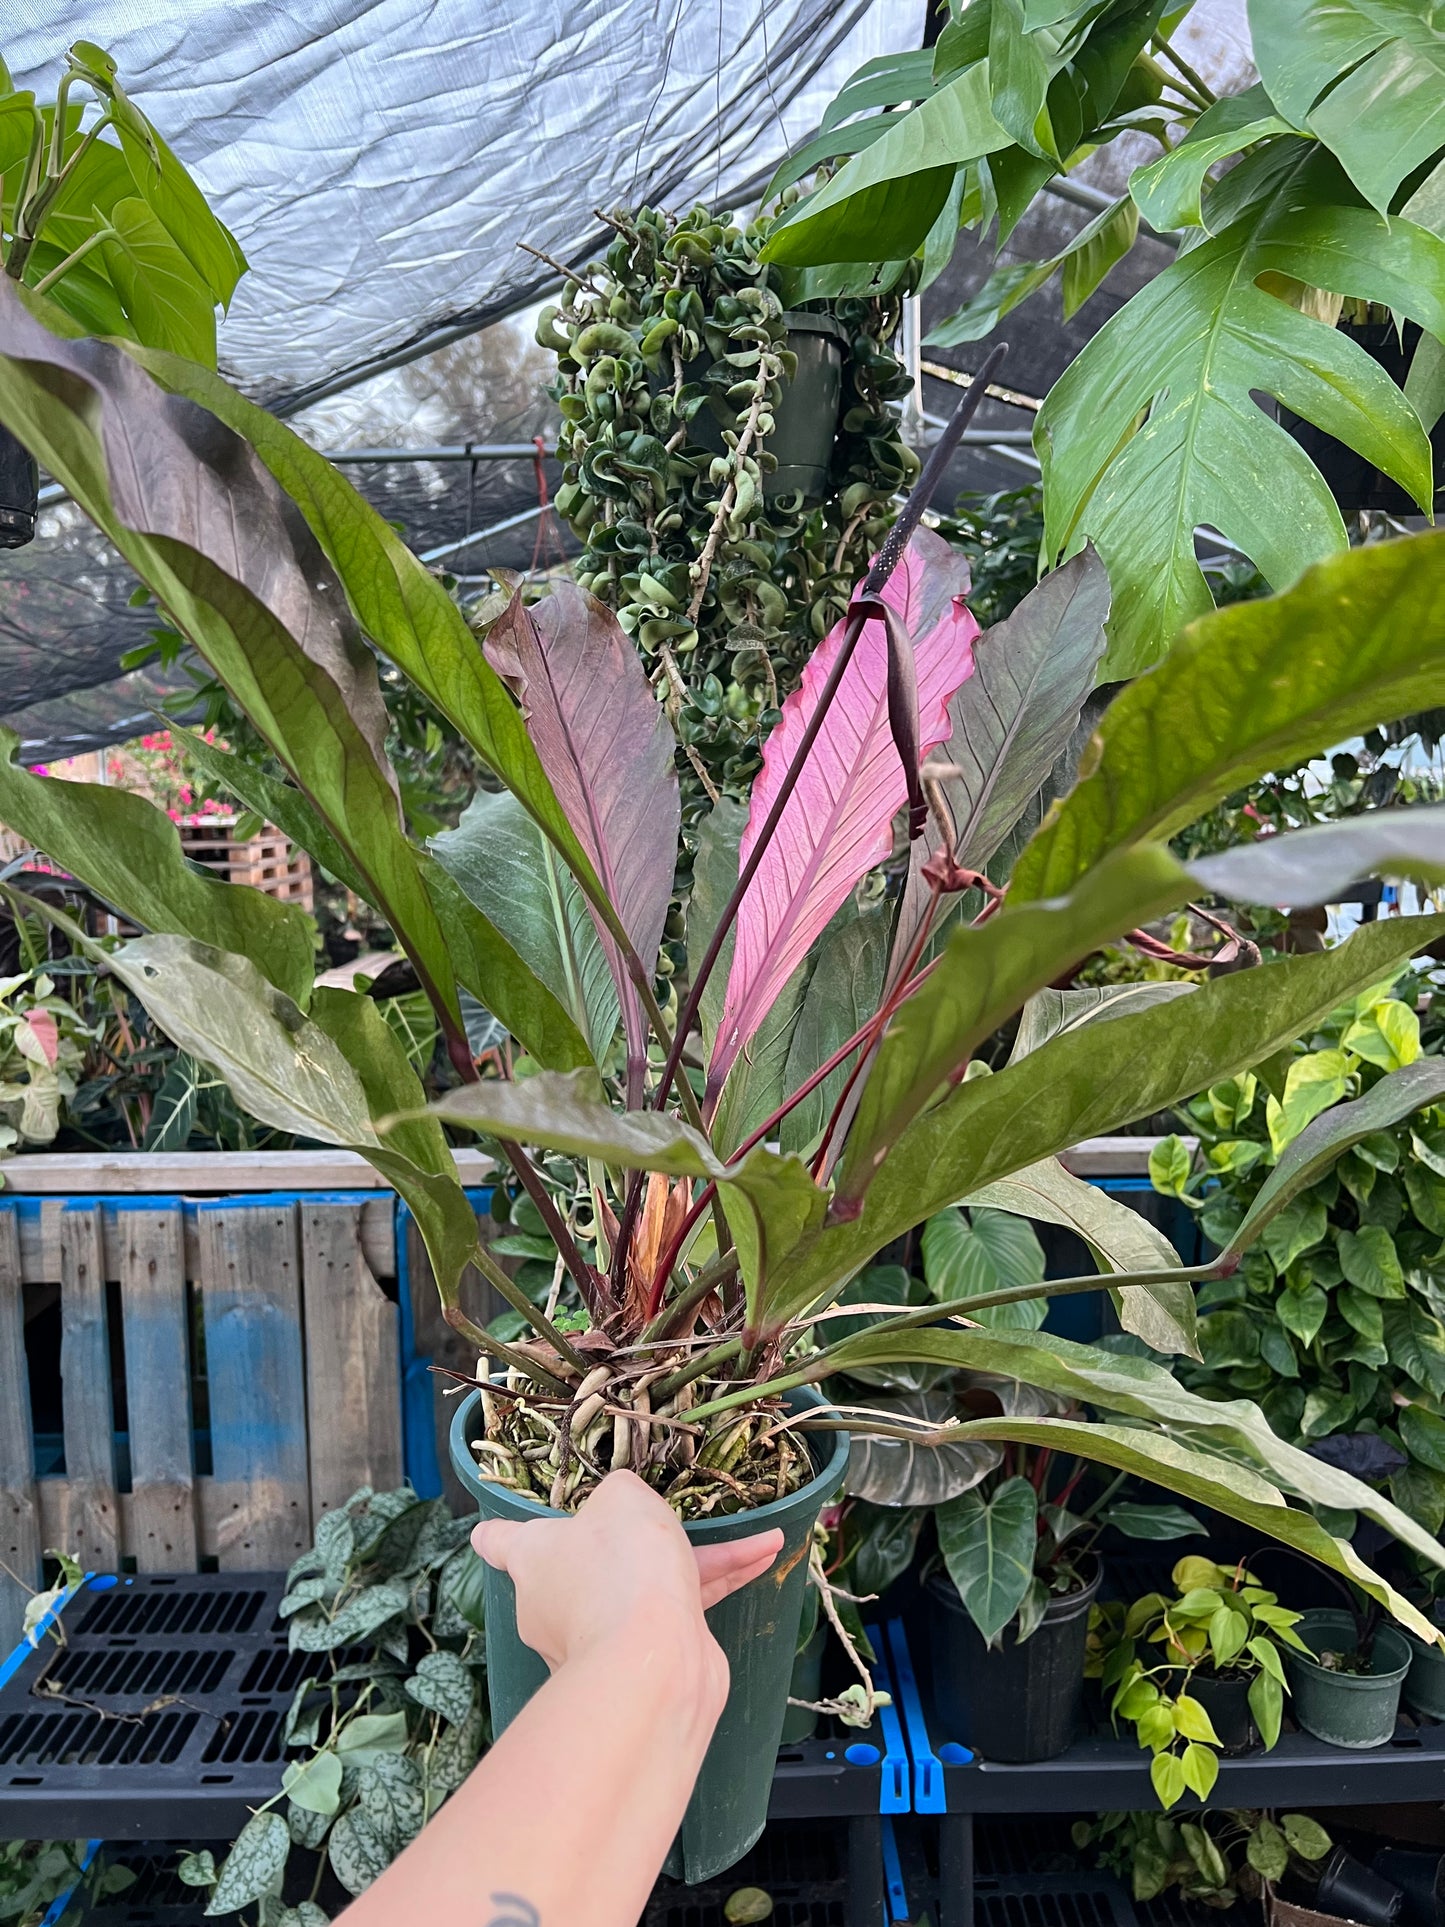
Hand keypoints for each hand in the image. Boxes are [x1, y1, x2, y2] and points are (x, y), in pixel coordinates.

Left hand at [472, 1471, 782, 1702]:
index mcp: (534, 1560)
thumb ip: (620, 1495)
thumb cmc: (620, 1568)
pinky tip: (763, 1557)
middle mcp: (557, 1602)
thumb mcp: (621, 1500)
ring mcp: (599, 1635)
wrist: (653, 1658)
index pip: (502, 1543)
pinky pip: (681, 1607)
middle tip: (664, 1520)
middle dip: (629, 1544)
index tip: (488, 1530)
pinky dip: (719, 1583)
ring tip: (755, 1540)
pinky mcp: (646, 1655)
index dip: (498, 1533)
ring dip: (699, 1561)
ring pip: (647, 1585)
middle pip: (587, 1564)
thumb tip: (623, 1507)